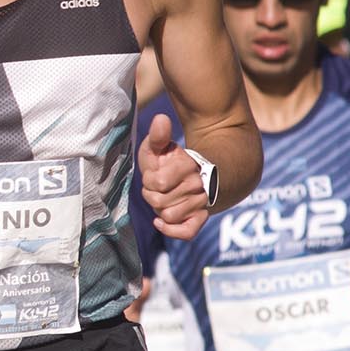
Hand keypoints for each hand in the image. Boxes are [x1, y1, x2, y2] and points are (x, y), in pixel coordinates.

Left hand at [137, 114, 208, 239]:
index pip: (158, 182)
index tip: (151, 176)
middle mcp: (198, 185)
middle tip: (156, 188)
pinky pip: (186, 232)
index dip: (148, 181)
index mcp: (189, 165)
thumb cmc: (170, 161)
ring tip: (163, 199)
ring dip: (159, 210)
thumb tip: (160, 118)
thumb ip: (158, 135)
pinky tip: (159, 220)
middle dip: (151, 195)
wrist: (195, 177)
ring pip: (169, 216)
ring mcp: (201, 203)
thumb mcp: (161, 146)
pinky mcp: (201, 218)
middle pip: (159, 201)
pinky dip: (170, 229)